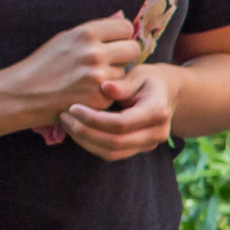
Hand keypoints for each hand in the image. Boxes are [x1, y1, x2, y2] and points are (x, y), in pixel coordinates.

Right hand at [0, 15, 145, 132]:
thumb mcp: (65, 39)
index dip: (121, 36)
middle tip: (109, 62)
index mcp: (85, 33)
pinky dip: (105, 93)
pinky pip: (115, 92)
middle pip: (133, 49)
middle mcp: (94, 53)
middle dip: (124, 55)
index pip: (125, 28)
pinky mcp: (99, 98)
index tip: (114, 43)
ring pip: (125, 72)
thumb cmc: (43, 65)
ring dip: (113, 76)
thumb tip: (123, 21)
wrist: (22, 94)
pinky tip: (86, 93)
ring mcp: (98, 77)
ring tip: (89, 80)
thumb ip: (94, 32)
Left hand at [61, 62, 179, 159]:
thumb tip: (105, 87)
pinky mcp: (138, 149)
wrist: (165, 93)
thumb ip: (123, 83)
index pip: (122, 123)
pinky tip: (77, 131)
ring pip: (112, 152)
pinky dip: (91, 145)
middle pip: (116, 142)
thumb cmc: (147, 80)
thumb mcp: (137, 75)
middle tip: (64, 117)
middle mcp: (157, 133)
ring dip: (85, 141)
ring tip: (67, 124)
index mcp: (157, 112)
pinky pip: (111, 154)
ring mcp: (149, 144)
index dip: (94, 119)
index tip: (73, 107)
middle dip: (85, 132)